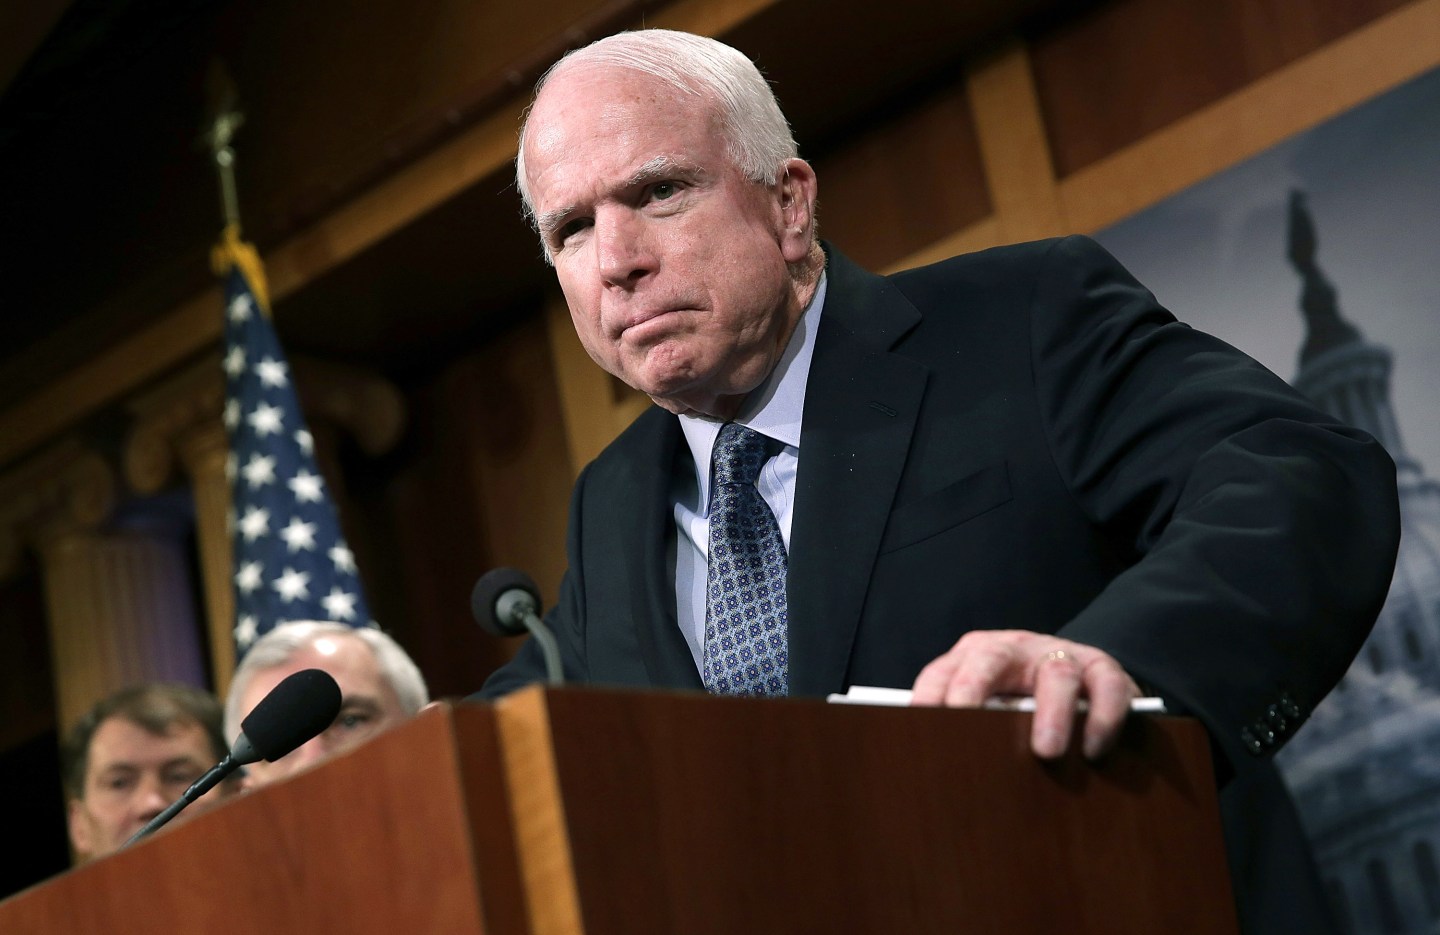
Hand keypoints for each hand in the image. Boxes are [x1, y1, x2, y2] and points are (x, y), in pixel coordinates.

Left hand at [910, 630, 1140, 759]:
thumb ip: (969, 723)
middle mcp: (1016, 648)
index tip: (916, 728)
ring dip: (1051, 713)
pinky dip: (1101, 717)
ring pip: (1056, 673)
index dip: (928, 697)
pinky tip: (1092, 749)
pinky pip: (1107, 686)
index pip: (943, 671)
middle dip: (974, 690)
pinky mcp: (1103, 668)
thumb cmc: (1025, 700)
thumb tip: (935, 767)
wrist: (1085, 674)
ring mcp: (1062, 654)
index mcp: (977, 655)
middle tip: (964, 726)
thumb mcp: (993, 703)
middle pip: (990, 658)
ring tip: (1047, 752)